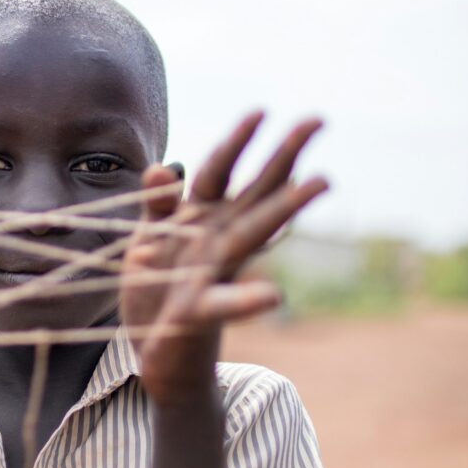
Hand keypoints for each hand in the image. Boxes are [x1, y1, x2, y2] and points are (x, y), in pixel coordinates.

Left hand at [121, 112, 327, 406]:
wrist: (158, 356)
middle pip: (253, 190)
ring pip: (251, 234)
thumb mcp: (147, 240)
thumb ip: (157, 206)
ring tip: (320, 182)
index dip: (237, 142)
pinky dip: (247, 299)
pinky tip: (275, 295)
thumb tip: (163, 166)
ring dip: (285, 207)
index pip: (219, 171)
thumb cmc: (157, 291)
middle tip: (318, 120)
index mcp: (199, 219)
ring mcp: (212, 273)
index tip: (262, 111)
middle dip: (283, 154)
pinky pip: (224, 303)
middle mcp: (215, 241)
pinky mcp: (198, 312)